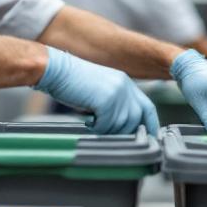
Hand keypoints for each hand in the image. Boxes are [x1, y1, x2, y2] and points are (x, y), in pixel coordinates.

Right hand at [36, 47, 159, 135]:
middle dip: (123, 131)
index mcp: (125, 83)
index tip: (149, 136)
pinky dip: (96, 127)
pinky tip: (86, 119)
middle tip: (105, 130)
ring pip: (121, 125)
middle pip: (136, 120)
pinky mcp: (106, 101)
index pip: (147, 107)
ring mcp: (117, 93)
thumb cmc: (72, 81)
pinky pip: (106, 126)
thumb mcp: (100, 89)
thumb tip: (122, 126)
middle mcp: (125, 87)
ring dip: (106, 129)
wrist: (57, 70)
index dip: (150, 124)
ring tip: (92, 120)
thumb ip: (115, 104)